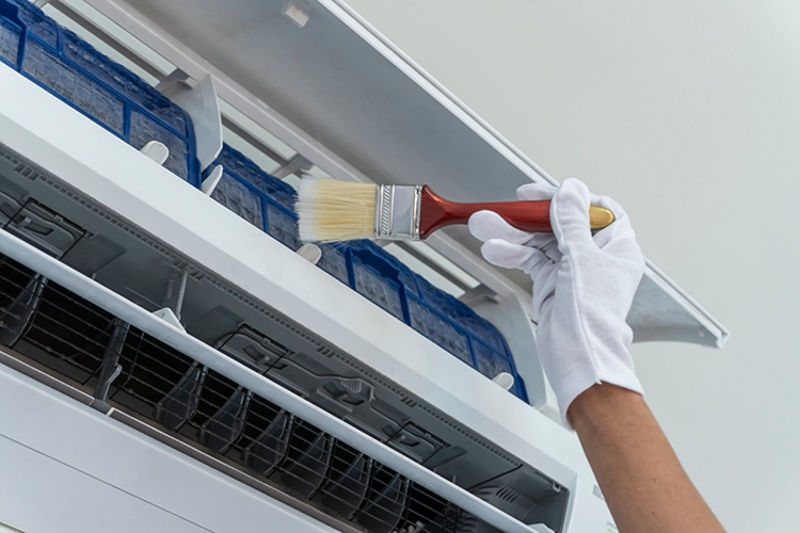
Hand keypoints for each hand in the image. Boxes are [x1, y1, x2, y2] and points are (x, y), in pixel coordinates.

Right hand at [468, 178, 644, 424]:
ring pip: (540, 242)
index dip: (568, 198)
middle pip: (560, 224)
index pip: (594, 209)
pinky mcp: (553, 284)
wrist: (578, 359)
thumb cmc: (592, 317)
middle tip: (502, 210)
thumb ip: (572, 222)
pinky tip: (495, 250)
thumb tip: (571, 191)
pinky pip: (531, 261)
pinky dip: (513, 254)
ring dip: (512, 235)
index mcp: (616, 247)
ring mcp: (572, 270)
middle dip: (527, 219)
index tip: (542, 194)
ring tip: (485, 228)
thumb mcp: (581, 258)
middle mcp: (596, 256)